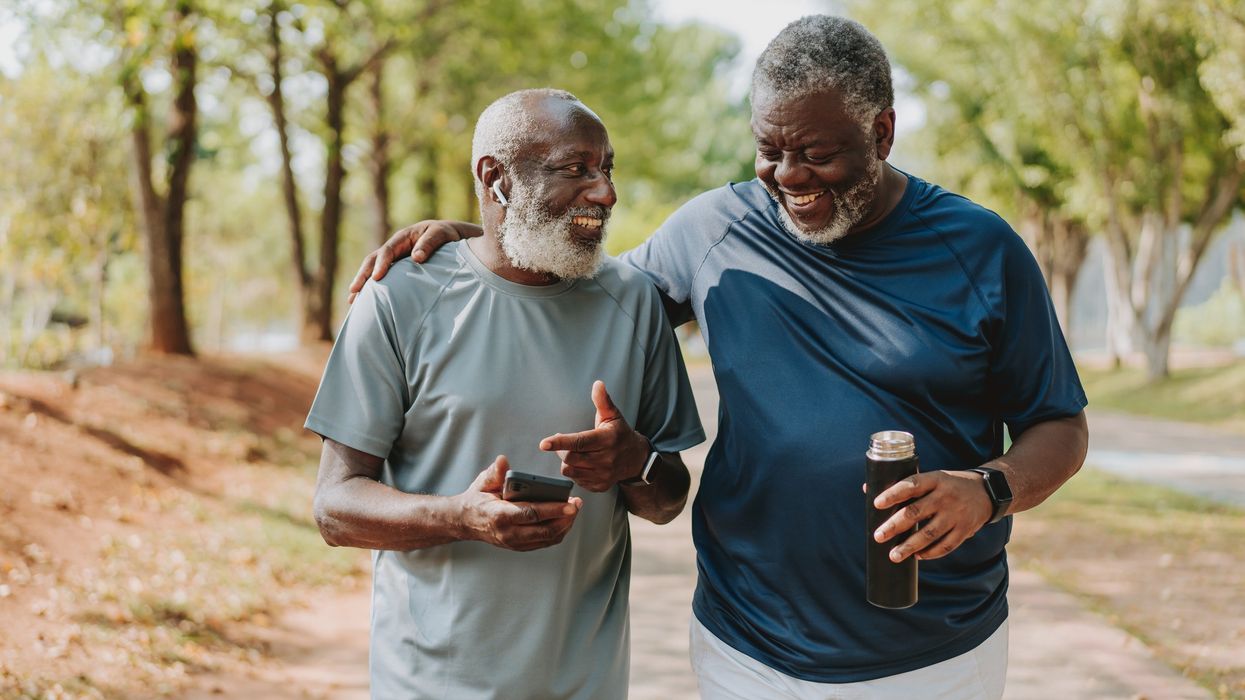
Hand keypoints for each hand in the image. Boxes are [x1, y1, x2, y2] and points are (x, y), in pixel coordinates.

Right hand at [347, 220, 479, 303]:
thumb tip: (416, 258)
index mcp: (403, 238)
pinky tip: (366, 302)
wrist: (451, 237)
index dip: (381, 264)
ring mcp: (394, 259)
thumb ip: (430, 244)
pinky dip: (372, 288)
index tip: (377, 278)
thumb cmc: (447, 235)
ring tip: (352, 301)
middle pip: (373, 261)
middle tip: (354, 291)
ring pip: (373, 270)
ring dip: (362, 284)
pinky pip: (382, 277)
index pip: (387, 251)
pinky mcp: (397, 269)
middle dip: (363, 276)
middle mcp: (395, 248)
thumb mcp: (441, 234)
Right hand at [457, 455, 582, 551]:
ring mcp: (515, 543)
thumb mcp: (483, 482)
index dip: (553, 509)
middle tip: (577, 504)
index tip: (570, 504)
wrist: (465, 522)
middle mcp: (508, 533)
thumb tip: (502, 461)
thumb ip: (494, 473)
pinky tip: (565, 519)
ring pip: (547, 538)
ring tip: (574, 509)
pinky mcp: (520, 546)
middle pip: (544, 530)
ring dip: (564, 525)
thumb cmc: (477, 498)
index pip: (531, 514)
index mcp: (500, 515)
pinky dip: (558, 531)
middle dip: (565, 518)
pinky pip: (544, 541)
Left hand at [540, 381, 649, 492]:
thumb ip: (602, 400)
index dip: (560, 442)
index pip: (579, 442)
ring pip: (570, 471)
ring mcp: (603, 475)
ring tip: (574, 453)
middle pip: (570, 458)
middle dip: (561, 450)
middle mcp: (606, 459)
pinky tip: (582, 464)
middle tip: (564, 443)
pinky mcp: (600, 485)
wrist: (636, 459)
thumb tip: (597, 384)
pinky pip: (577, 481)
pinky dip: (575, 472)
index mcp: (607, 440)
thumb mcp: (613, 416)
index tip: (544, 444)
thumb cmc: (620, 434)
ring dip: (567, 461)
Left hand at [871, 470, 993, 561]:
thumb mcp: (932, 478)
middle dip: (895, 526)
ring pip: (929, 534)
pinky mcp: (964, 530)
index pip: (911, 485)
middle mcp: (945, 497)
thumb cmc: (948, 485)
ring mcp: (956, 515)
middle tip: (878, 536)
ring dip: (909, 546)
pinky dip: (930, 553)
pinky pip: (945, 545)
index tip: (876, 503)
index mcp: (935, 479)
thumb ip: (905, 485)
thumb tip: (867, 488)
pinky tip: (917, 556)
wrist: (987, 492)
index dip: (893, 494)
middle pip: (916, 512)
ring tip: (893, 555)